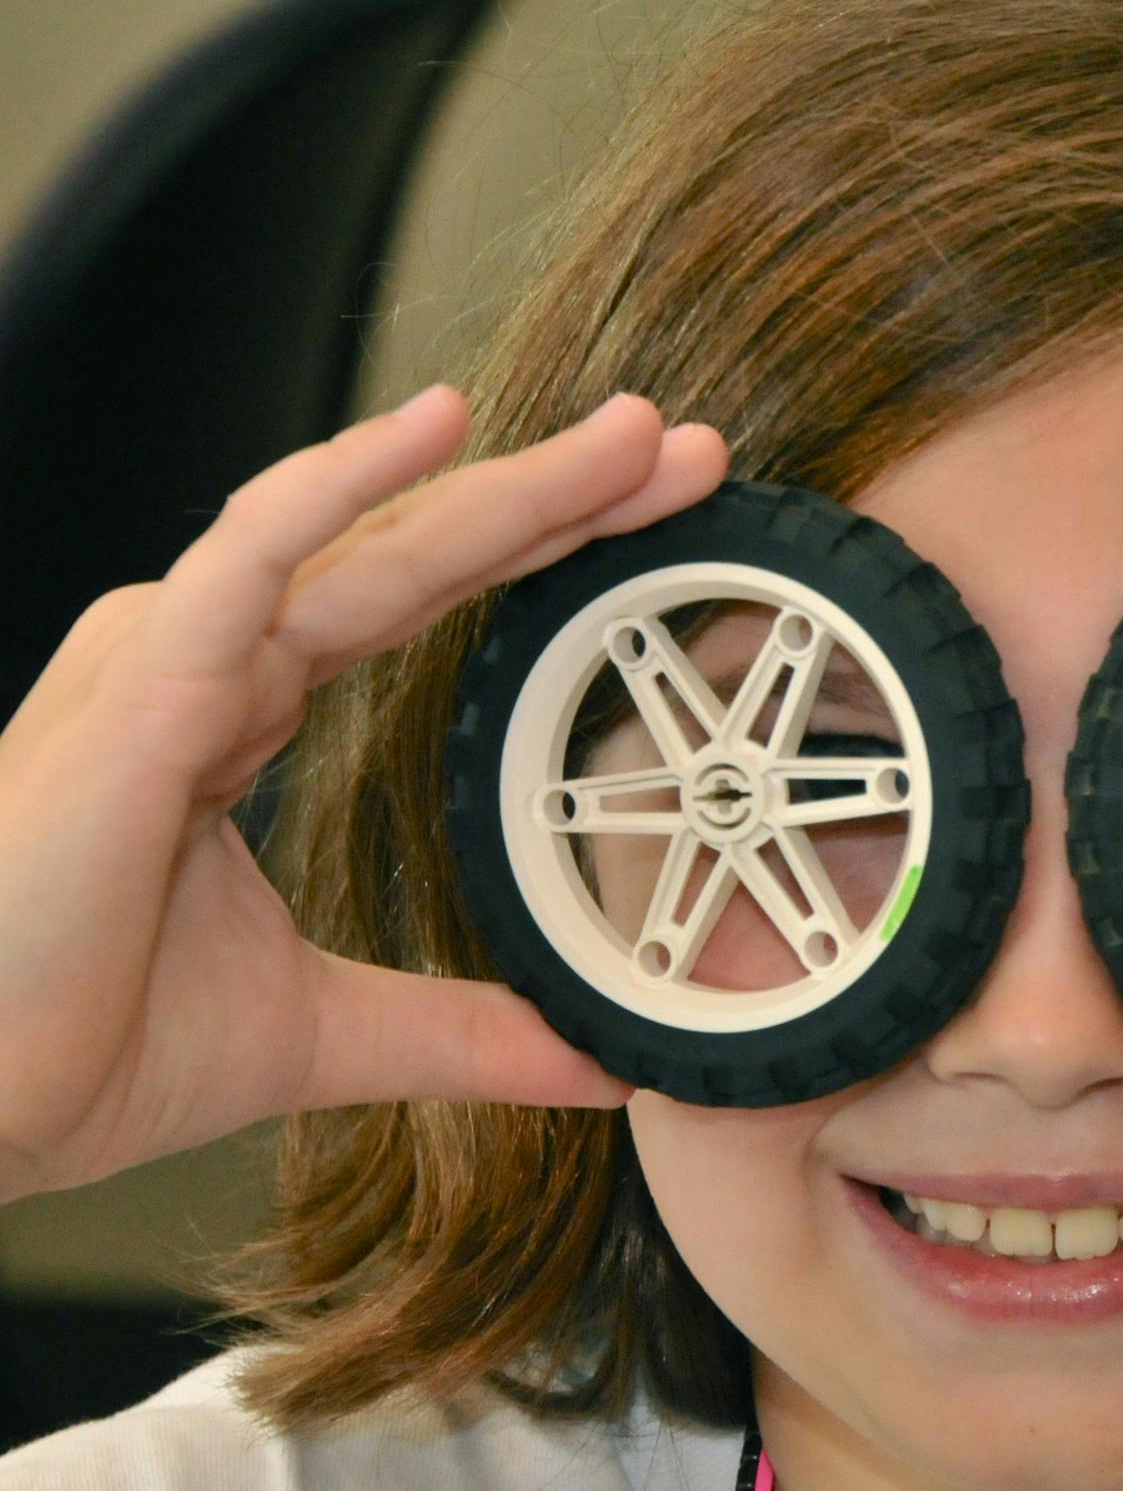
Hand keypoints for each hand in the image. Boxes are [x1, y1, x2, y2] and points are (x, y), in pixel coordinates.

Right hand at [0, 386, 729, 1203]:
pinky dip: (342, 488)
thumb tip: (591, 1062)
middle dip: (557, 496)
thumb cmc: (71, 1041)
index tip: (658, 524)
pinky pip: (250, 559)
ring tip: (630, 436)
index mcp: (240, 707)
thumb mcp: (320, 1031)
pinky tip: (435, 428)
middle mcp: (210, 660)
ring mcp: (171, 661)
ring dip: (503, 483)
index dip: (538, 551)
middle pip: (416, 549)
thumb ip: (458, 1032)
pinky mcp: (137, 689)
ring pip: (364, 538)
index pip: (420, 599)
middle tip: (683, 451)